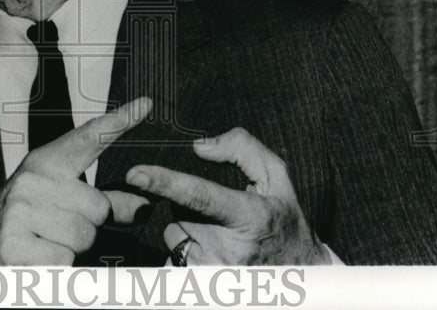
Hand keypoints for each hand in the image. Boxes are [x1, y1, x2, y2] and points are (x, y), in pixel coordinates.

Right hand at [0, 97, 152, 265]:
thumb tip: (143, 206)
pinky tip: (35, 260)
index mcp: (44, 163)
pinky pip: (65, 260)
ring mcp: (21, 211)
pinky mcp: (14, 244)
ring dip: (72, 249)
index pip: (87, 138)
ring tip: (44, 244)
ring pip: (84, 236)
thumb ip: (103, 202)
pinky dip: (57, 268)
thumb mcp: (57, 202)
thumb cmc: (22, 224)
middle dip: (88, 226)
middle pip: (99, 208)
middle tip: (56, 229)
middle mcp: (32, 180)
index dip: (117, 121)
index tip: (144, 105)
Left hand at [125, 127, 329, 265]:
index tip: (136, 174)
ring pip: (175, 236)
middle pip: (179, 214)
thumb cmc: (284, 220)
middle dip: (187, 207)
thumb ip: (242, 149)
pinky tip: (211, 255)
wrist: (301, 273)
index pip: (199, 195)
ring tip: (220, 236)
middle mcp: (228, 249)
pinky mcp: (203, 288)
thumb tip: (199, 147)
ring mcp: (214, 274)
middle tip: (218, 215)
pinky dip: (186, 252)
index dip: (165, 182)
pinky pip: (174, 259)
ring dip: (187, 230)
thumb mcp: (276, 177)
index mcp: (248, 216)